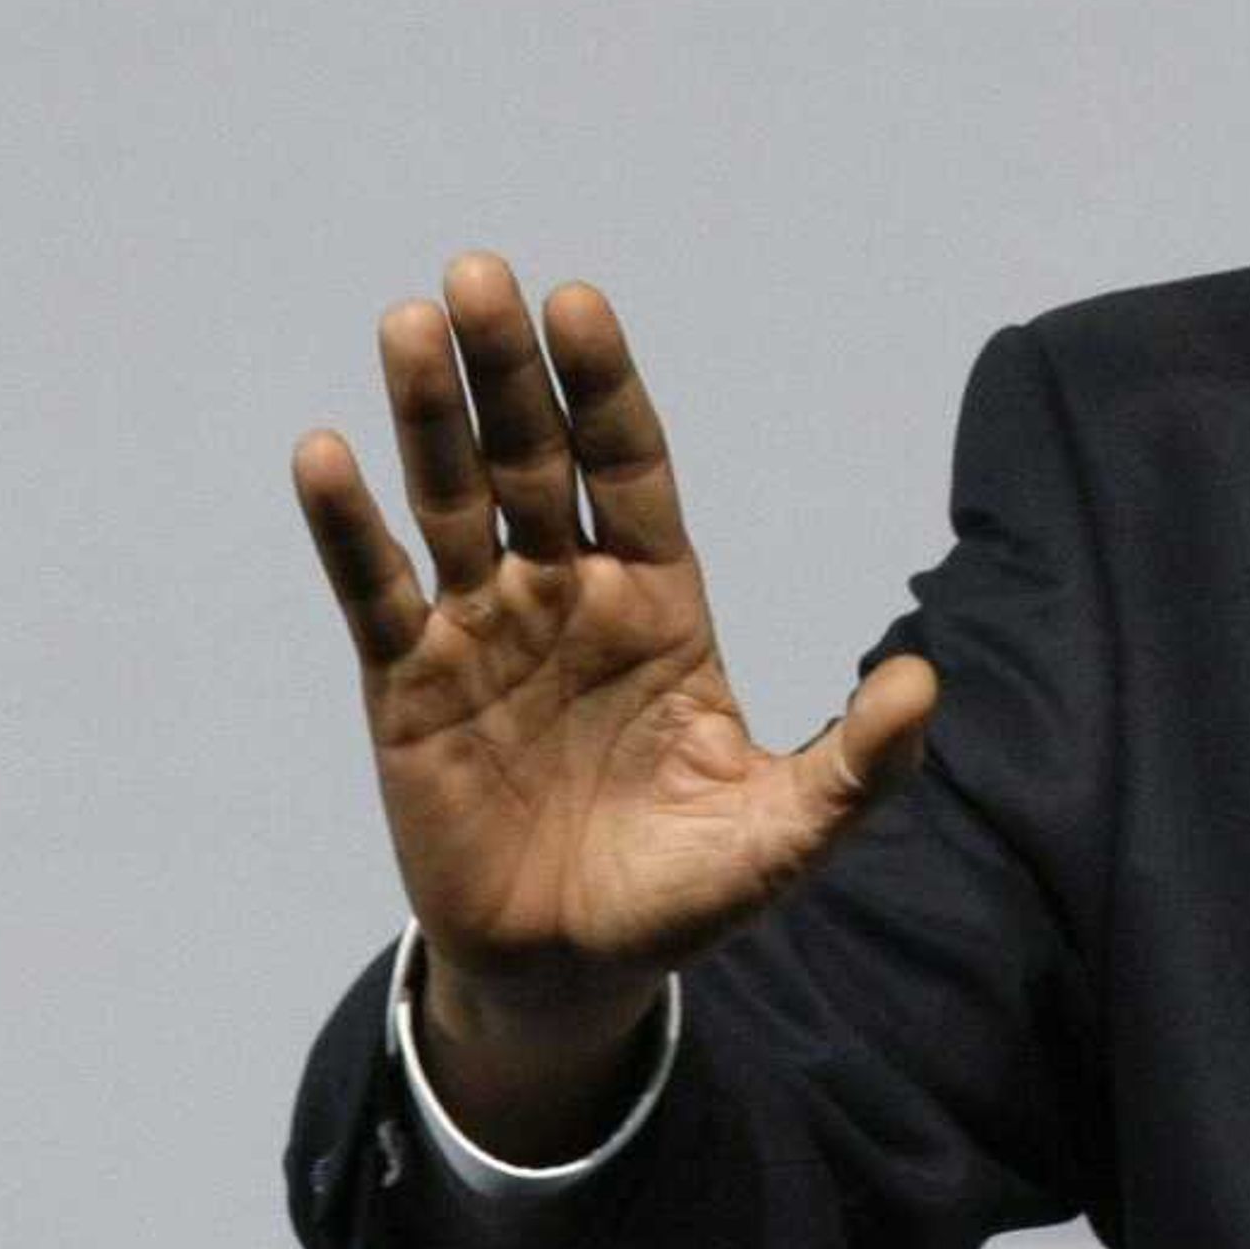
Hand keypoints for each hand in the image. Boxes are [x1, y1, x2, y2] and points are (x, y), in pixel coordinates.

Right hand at [291, 255, 934, 1132]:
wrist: (571, 973)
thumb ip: (858, 765)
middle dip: (509, 371)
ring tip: (407, 324)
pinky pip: (377, 593)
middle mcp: (567, 593)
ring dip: (427, 416)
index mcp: (659, 602)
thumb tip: (926, 684)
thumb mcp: (784, 834)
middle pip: (535, 459)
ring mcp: (483, 633)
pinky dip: (348, 528)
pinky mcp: (408, 688)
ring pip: (450, 501)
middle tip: (478, 274)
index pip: (631, 466)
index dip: (604, 389)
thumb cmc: (683, 893)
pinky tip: (324, 454)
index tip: (577, 303)